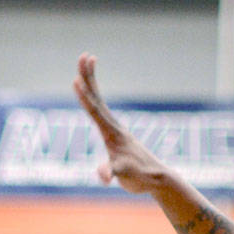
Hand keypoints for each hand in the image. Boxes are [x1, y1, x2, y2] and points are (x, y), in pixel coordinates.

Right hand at [74, 55, 165, 194]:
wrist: (156, 179)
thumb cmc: (139, 178)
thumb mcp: (123, 176)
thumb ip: (112, 173)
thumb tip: (103, 177)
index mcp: (112, 134)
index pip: (95, 111)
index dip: (85, 97)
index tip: (76, 80)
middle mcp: (114, 127)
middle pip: (97, 97)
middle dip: (89, 77)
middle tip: (83, 55)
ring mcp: (116, 129)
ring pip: (100, 100)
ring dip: (92, 81)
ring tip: (88, 60)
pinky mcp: (117, 134)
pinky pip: (102, 110)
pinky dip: (95, 97)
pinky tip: (92, 92)